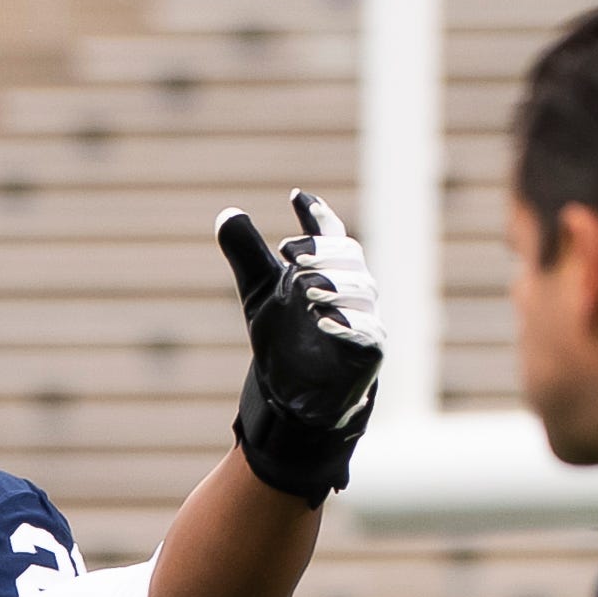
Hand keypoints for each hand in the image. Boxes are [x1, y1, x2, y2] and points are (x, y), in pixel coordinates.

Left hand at [217, 190, 384, 503]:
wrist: (291, 399)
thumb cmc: (283, 341)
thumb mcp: (259, 296)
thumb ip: (247, 255)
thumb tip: (228, 213)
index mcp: (328, 271)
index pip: (330, 235)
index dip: (317, 216)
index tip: (296, 197)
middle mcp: (352, 291)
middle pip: (349, 258)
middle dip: (322, 252)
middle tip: (289, 255)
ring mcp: (364, 320)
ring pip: (362, 291)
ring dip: (333, 285)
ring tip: (303, 288)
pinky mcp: (369, 354)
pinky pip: (368, 335)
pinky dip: (347, 326)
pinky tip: (322, 322)